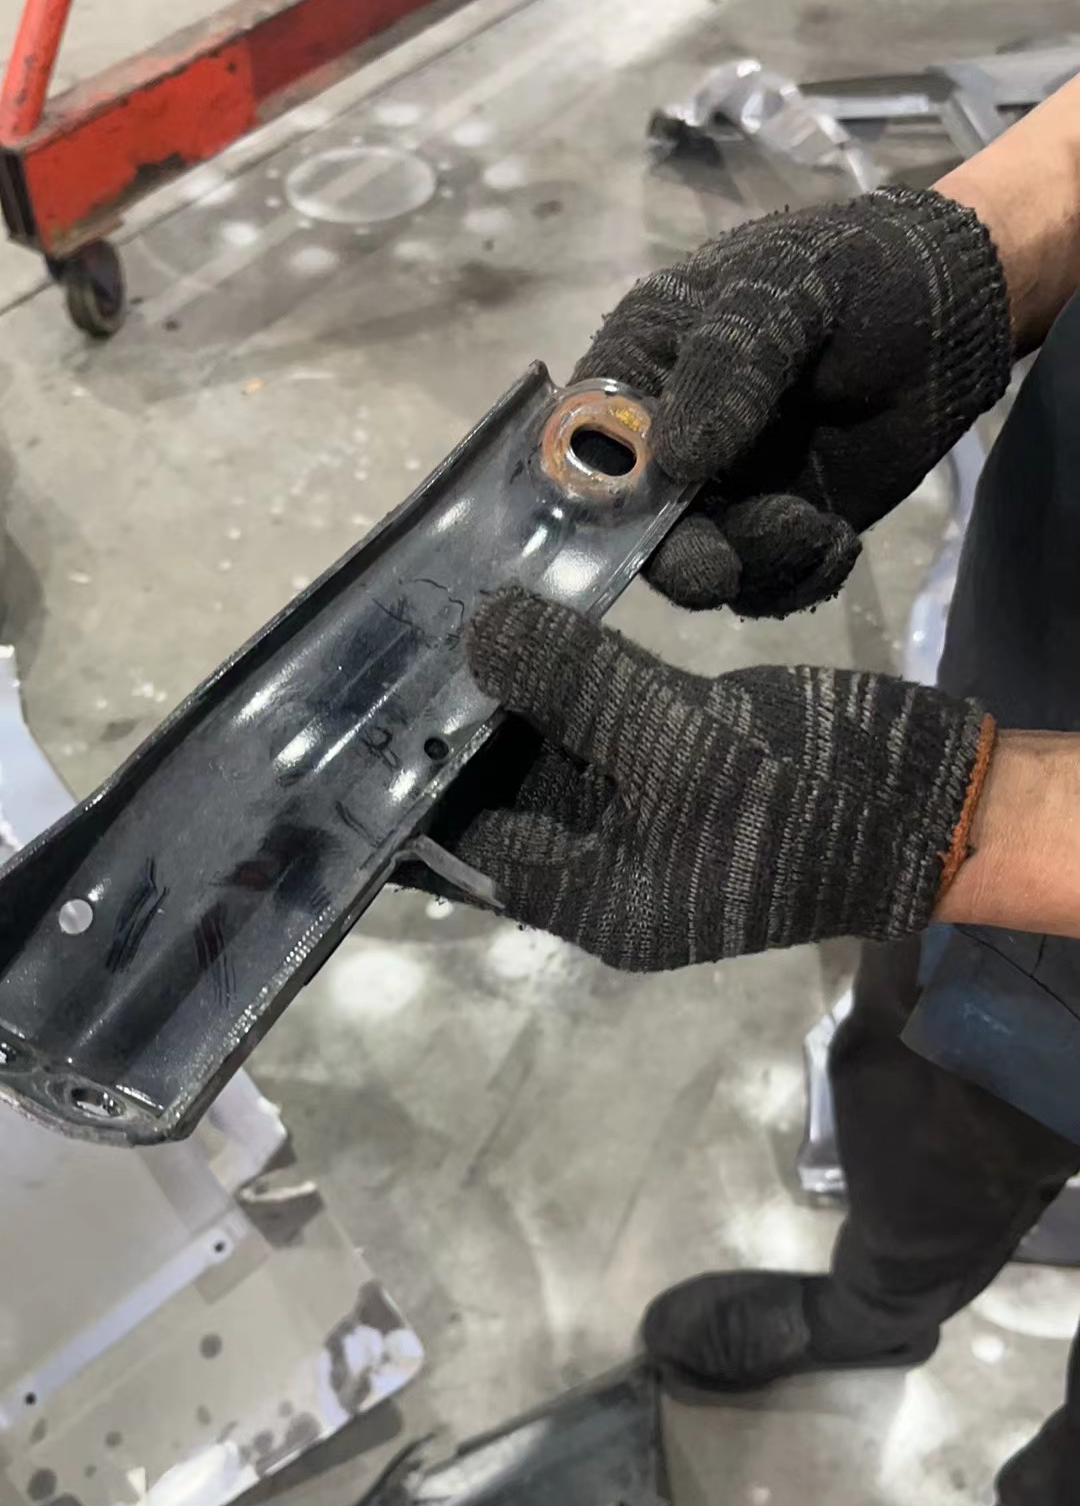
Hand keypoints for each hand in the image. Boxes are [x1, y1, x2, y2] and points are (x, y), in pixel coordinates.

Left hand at [420, 588, 991, 971]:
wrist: (936, 801)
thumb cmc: (812, 806)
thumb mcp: (689, 749)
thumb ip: (582, 689)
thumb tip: (479, 630)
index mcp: (594, 897)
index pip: (466, 852)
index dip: (406, 792)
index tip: (348, 727)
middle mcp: (601, 859)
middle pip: (494, 797)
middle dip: (445, 731)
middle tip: (379, 648)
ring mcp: (639, 805)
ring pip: (541, 747)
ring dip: (499, 692)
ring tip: (430, 616)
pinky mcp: (673, 752)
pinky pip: (596, 713)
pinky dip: (561, 671)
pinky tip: (517, 609)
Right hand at [577, 188, 1010, 617]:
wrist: (957, 311)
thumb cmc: (857, 270)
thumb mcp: (787, 285)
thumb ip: (730, 359)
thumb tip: (676, 458)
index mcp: (642, 366)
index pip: (584, 438)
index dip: (595, 485)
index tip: (639, 510)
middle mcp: (669, 440)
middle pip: (636, 525)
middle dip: (676, 556)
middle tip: (719, 570)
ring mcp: (725, 492)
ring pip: (703, 565)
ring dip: (755, 564)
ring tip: (819, 528)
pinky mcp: (782, 531)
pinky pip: (766, 586)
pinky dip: (798, 580)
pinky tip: (839, 543)